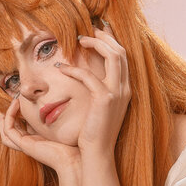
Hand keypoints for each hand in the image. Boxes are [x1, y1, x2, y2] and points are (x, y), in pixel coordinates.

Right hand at [0, 98, 80, 175]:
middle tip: (15, 99)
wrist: (73, 159)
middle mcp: (29, 143)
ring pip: (6, 131)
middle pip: (11, 129)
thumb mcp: (61, 126)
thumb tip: (56, 101)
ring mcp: (26, 145)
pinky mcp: (24, 145)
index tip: (24, 99)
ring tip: (14, 101)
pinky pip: (9, 130)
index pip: (21, 127)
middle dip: (10, 114)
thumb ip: (55, 116)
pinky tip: (16, 104)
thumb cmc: (71, 144)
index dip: (19, 114)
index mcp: (37, 140)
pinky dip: (9, 116)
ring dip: (6, 115)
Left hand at [57, 27, 130, 155]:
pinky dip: (74, 69)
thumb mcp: (99, 107)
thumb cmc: (94, 132)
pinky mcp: (104, 99)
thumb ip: (98, 90)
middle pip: (121, 51)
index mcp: (124, 90)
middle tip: (85, 33)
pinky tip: (61, 68)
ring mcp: (117, 93)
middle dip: (104, 37)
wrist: (97, 153)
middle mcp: (124, 89)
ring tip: (79, 41)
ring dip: (95, 44)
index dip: (110, 41)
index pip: (123, 57)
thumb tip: (88, 76)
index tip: (96, 32)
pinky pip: (89, 76)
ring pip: (113, 55)